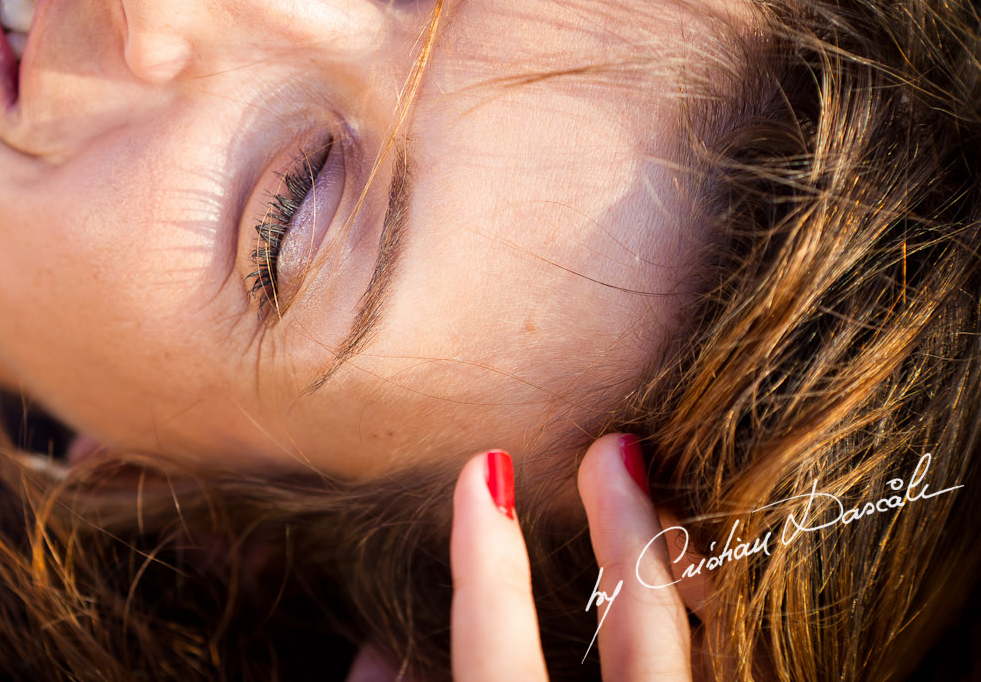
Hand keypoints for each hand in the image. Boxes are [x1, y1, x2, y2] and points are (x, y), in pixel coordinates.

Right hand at [344, 434, 692, 680]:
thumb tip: (374, 653)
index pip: (498, 654)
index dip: (487, 558)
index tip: (482, 466)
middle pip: (641, 629)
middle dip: (626, 529)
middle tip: (611, 450)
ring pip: (707, 643)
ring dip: (684, 568)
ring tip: (665, 508)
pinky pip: (735, 670)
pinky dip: (716, 623)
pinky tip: (701, 588)